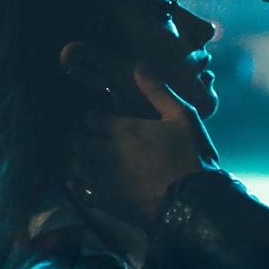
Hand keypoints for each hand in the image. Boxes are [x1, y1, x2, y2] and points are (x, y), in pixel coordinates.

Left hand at [71, 63, 218, 229]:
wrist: (197, 203)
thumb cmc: (192, 156)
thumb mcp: (183, 116)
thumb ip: (157, 91)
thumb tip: (139, 65)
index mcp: (123, 129)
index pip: (90, 118)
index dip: (85, 116)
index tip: (87, 115)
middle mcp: (107, 152)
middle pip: (77, 139)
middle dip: (75, 134)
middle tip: (76, 133)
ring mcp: (104, 178)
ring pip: (74, 164)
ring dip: (72, 157)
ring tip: (73, 154)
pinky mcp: (107, 201)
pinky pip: (81, 190)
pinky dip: (76, 183)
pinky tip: (78, 181)